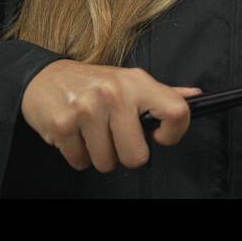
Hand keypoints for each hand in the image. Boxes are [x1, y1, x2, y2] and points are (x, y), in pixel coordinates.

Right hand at [21, 59, 200, 172]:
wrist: (43, 77)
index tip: (159, 137)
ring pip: (107, 163)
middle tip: (114, 136)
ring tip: (91, 132)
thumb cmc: (94, 83)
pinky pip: (80, 162)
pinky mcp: (63, 125)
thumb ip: (164, 93)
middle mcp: (114, 93)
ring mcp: (87, 109)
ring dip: (98, 155)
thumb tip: (197, 96)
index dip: (174, 134)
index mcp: (137, 82)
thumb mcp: (129, 81)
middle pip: (136, 157)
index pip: (176, 112)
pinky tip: (75, 133)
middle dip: (124, 155)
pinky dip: (77, 155)